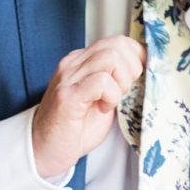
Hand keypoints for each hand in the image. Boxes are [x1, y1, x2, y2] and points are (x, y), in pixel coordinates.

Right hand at [32, 35, 145, 177]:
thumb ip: (116, 79)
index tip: (140, 76)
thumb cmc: (76, 126)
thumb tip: (142, 69)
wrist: (47, 149)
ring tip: (111, 100)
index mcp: (82, 61)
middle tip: (124, 91)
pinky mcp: (68, 96)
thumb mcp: (102, 96)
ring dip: (122, 82)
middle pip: (117, 45)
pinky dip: (111, 96)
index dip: (136, 56)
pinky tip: (102, 109)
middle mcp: (73, 63)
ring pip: (111, 58)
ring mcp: (69, 78)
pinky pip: (101, 82)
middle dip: (132, 69)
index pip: (117, 40)